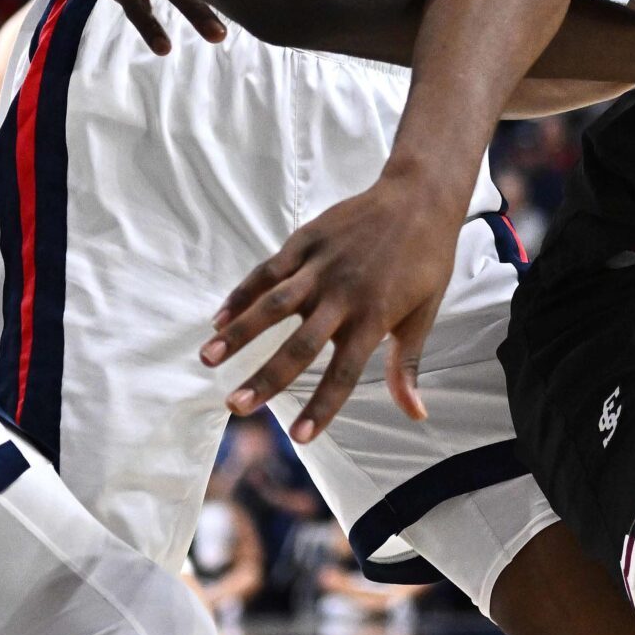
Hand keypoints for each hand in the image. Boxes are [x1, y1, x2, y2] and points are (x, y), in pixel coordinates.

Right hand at [201, 164, 469, 441]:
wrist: (419, 197)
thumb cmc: (426, 261)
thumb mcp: (424, 314)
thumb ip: (406, 365)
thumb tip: (416, 414)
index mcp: (374, 318)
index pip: (344, 373)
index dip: (321, 406)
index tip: (298, 437)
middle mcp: (343, 295)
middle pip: (299, 346)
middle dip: (266, 379)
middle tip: (236, 406)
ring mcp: (321, 266)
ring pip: (273, 305)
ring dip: (240, 333)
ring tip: (209, 359)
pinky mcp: (307, 240)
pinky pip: (268, 271)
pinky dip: (242, 294)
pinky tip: (219, 318)